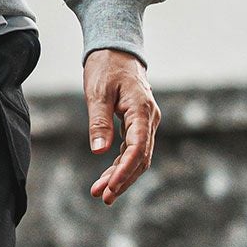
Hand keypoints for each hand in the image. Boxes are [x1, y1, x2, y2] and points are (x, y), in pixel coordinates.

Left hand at [84, 48, 160, 204]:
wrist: (116, 50)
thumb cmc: (106, 67)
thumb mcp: (97, 92)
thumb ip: (99, 121)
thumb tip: (100, 152)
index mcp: (142, 110)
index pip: (138, 148)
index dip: (125, 170)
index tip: (110, 187)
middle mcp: (150, 118)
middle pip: (141, 158)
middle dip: (122, 179)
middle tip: (102, 197)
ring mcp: (146, 122)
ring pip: (138, 157)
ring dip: (121, 175)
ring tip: (101, 193)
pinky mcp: (138, 124)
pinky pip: (133, 150)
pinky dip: (121, 164)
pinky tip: (107, 177)